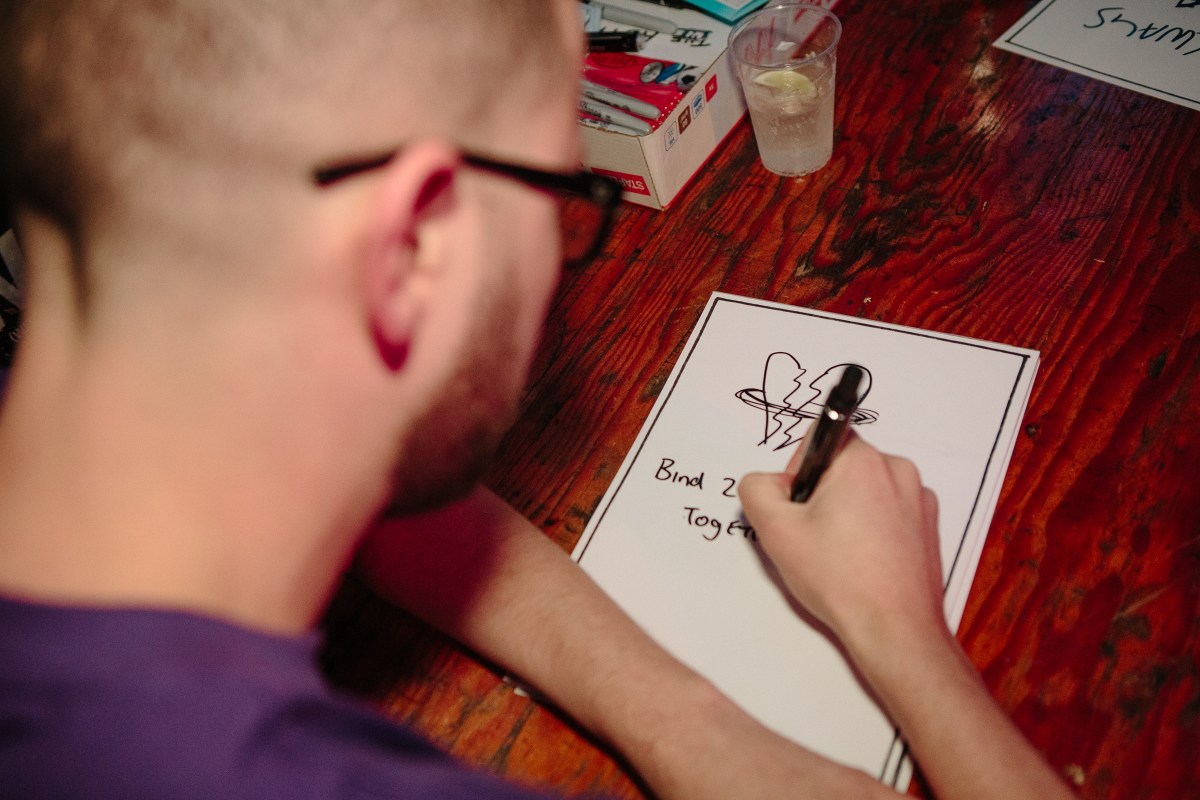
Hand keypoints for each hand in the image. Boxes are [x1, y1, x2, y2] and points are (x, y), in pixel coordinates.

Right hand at [738, 431, 944, 656]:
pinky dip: (873, 528)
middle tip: (816, 537)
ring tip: (842, 554)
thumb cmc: (842, 582)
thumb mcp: (775, 531)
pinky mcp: (928, 525)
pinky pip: (889, 510)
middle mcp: (898, 470)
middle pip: (842, 465)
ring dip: (848, 512)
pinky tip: (864, 561)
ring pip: (866, 489)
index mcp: (863, 461)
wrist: (895, 630)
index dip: (798, 471)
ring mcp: (919, 499)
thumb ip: (756, 490)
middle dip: (822, 494)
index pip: (818, 437)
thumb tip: (765, 483)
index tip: (801, 508)